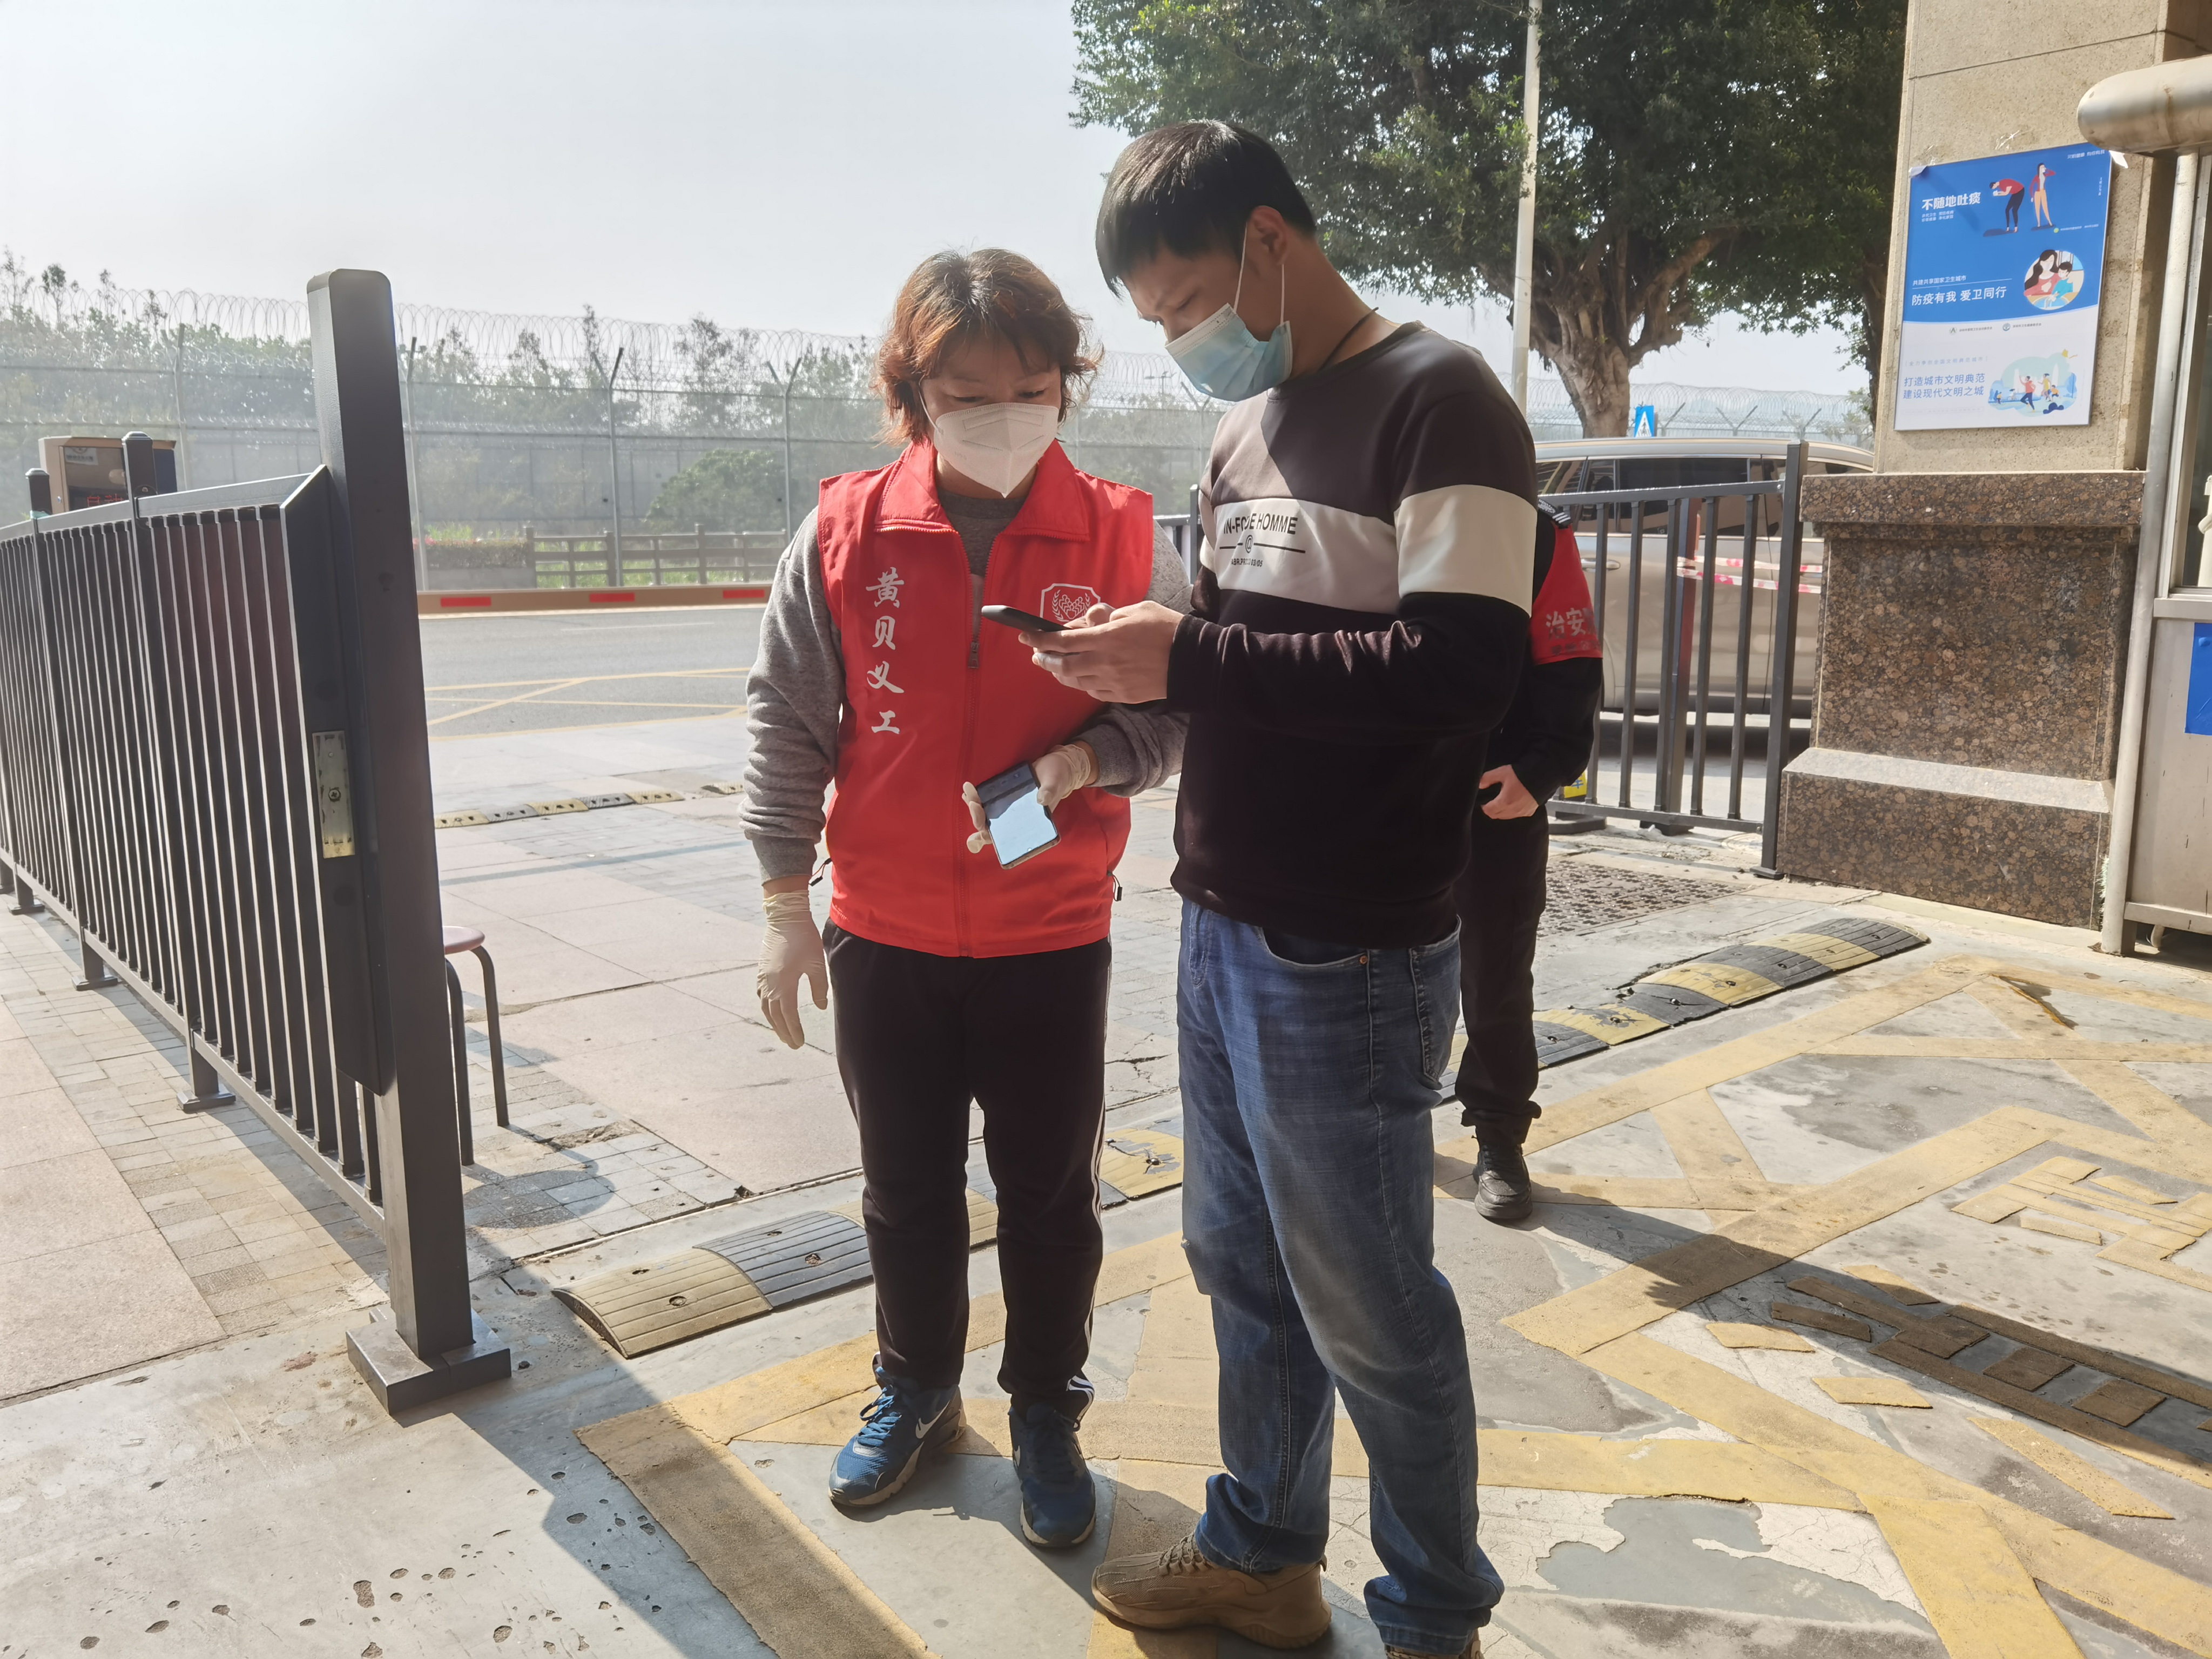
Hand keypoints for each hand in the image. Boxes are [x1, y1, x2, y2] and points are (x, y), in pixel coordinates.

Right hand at [756, 886, 826, 1048]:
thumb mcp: (817, 963)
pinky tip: (771, 1011)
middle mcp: (770, 983)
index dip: (794, 1030)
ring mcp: (763, 977)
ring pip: (765, 1007)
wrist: (785, 917)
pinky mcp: (761, 970)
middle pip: (774, 1015)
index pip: (788, 1014)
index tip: (800, 1042)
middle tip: (793, 1044)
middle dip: (784, 1031)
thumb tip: (820, 1007)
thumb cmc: (804, 938)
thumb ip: (819, 987)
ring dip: (773, 1022)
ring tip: (782, 1033)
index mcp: (784, 983)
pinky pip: (760, 995)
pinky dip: (766, 1007)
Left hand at [965, 741, 1096, 853]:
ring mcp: (1009, 808)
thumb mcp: (1055, 783)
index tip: (980, 830)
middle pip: (990, 826)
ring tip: (968, 791)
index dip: (990, 837)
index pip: (1006, 837)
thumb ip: (1050, 792)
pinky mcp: (1005, 796)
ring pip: (986, 814)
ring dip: (974, 806)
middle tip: (973, 801)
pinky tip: (969, 790)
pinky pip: (988, 801)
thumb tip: (1042, 800)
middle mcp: (1016, 819)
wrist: (1057, 766)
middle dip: (977, 816)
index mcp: (1029, 823)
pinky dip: (978, 798)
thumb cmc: (1059, 777)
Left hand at [1027, 601, 1179, 703]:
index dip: (1040, 639)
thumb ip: (1108, 615)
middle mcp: (1104, 662)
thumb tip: (1090, 621)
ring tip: (1054, 667)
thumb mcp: (1136, 610)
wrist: (1192, 661)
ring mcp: (1112, 682)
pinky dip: (1081, 683)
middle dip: (1045, 660)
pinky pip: (1093, 691)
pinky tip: (1080, 677)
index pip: (1062, 640)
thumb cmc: (1166, 629)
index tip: (1026, 637)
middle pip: (1062, 664)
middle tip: (1037, 655)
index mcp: (1106, 637)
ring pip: (1075, 680)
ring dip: (1060, 673)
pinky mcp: (1122, 696)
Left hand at [1480, 764, 1539, 819]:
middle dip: (1492, 810)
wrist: (1542, 776)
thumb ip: (1488, 778)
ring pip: (1506, 817)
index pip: (1488, 811)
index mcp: (1505, 801)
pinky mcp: (1529, 812)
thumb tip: (1480, 784)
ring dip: (1501, 812)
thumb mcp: (1502, 772)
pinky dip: (1512, 812)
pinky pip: (1516, 815)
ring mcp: (1522, 812)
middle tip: (1491, 803)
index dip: (1483, 807)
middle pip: (1496, 816)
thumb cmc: (1523, 774)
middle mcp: (1513, 810)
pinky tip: (1513, 803)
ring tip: (1501, 802)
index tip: (1483, 803)